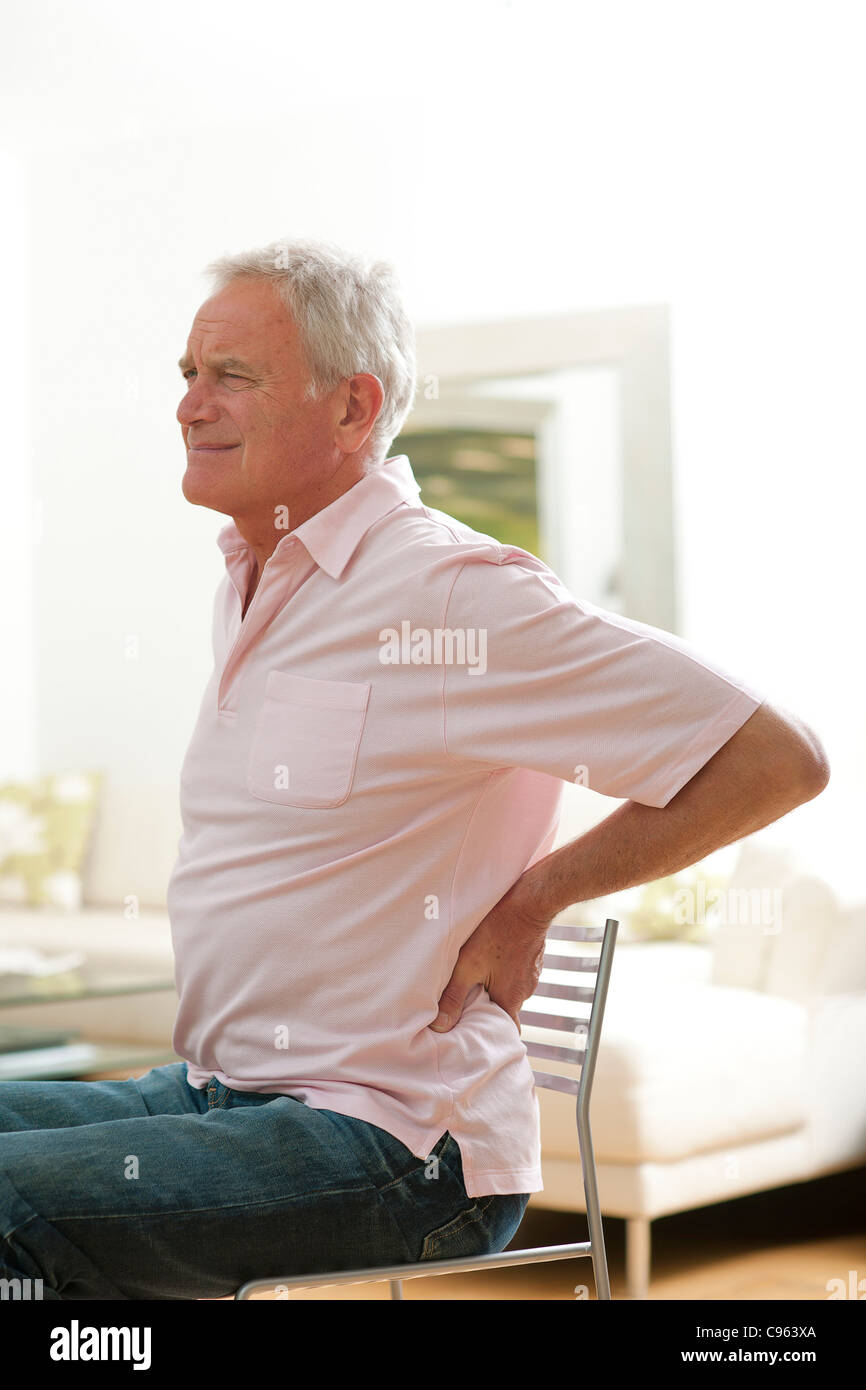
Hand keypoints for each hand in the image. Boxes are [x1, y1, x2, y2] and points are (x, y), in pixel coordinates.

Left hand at [429, 882, 550, 1032]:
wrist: (530, 901)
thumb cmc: (497, 932)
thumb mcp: (467, 965)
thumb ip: (453, 998)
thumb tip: (440, 1028)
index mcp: (511, 999)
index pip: (503, 1031)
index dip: (487, 1032)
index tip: (471, 1029)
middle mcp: (525, 991)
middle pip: (503, 1008)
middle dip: (485, 1005)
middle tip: (465, 997)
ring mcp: (532, 974)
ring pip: (508, 988)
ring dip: (493, 984)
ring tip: (476, 972)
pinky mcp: (532, 959)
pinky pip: (515, 972)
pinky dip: (503, 969)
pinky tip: (491, 956)